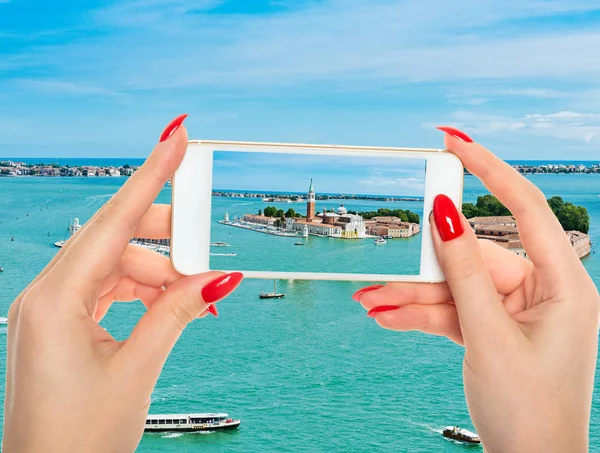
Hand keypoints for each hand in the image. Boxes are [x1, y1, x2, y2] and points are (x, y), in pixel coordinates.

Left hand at [3, 115, 242, 452]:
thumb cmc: (80, 437)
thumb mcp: (139, 368)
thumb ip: (179, 312)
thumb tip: (220, 274)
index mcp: (55, 299)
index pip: (114, 220)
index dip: (151, 174)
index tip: (177, 137)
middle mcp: (48, 293)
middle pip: (117, 236)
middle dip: (167, 239)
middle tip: (207, 252)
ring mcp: (55, 306)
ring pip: (119, 262)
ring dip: (162, 272)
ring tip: (197, 294)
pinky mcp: (66, 320)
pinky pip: (113, 286)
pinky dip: (147, 290)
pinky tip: (175, 304)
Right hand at [355, 130, 599, 452]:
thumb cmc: (527, 409)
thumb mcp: (487, 335)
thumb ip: (463, 272)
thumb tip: (444, 214)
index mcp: (563, 285)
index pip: (525, 208)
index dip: (489, 170)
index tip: (454, 142)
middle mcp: (540, 291)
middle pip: (472, 258)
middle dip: (423, 267)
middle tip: (384, 259)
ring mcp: (514, 311)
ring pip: (455, 287)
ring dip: (412, 295)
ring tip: (369, 301)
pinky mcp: (493, 328)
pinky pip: (452, 310)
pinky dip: (420, 314)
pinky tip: (386, 316)